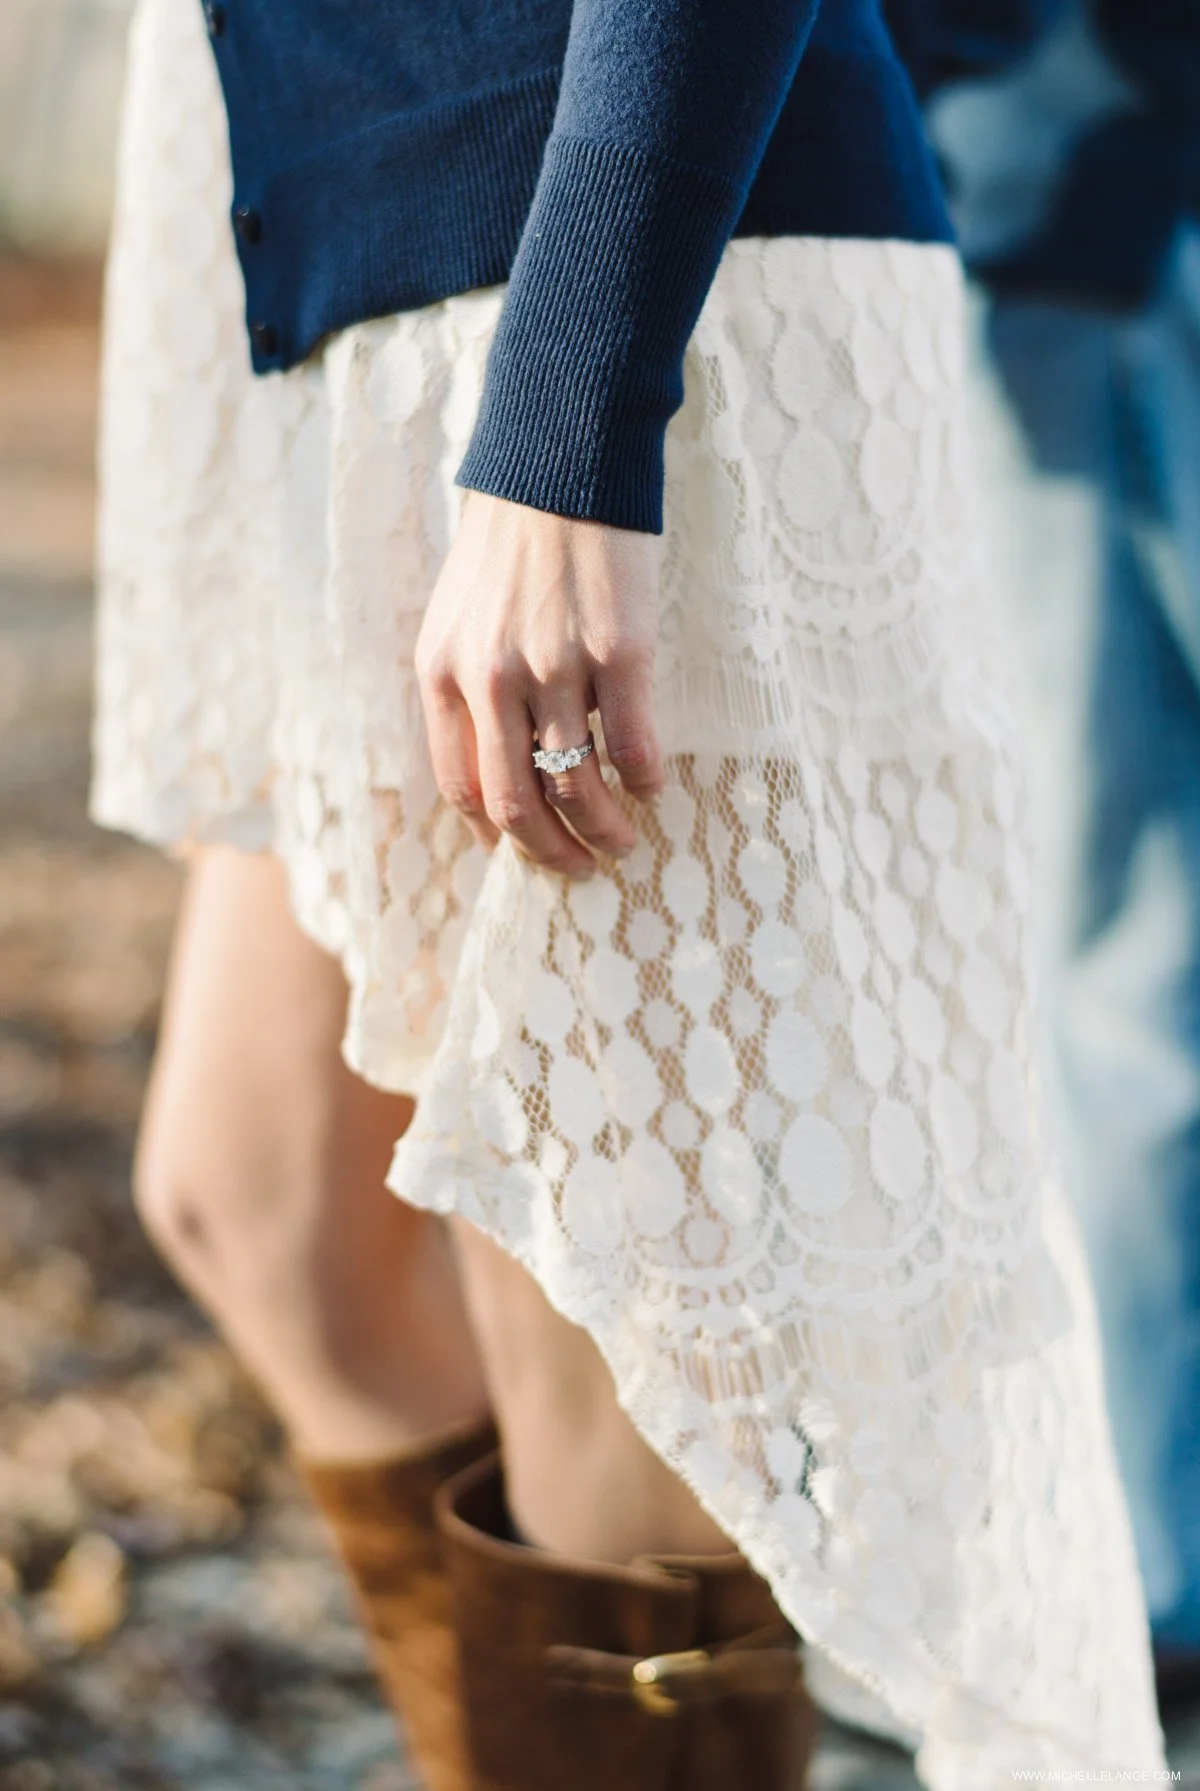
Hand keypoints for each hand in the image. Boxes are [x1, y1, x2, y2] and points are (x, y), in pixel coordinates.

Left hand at [415, 491, 664, 877]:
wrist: (559, 467)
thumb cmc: (509, 547)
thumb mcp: (457, 619)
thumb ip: (465, 688)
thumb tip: (497, 767)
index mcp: (443, 673)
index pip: (462, 786)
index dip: (495, 834)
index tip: (524, 851)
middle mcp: (492, 679)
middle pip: (516, 803)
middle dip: (550, 854)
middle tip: (579, 870)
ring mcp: (556, 668)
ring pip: (576, 786)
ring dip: (604, 830)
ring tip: (623, 842)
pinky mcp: (619, 653)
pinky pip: (632, 745)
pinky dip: (643, 781)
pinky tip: (652, 788)